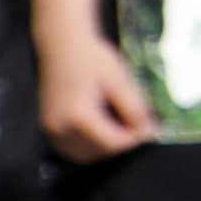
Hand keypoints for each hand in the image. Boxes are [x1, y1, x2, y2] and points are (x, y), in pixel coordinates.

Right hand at [35, 24, 153, 164]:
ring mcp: (51, 130)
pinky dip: (92, 145)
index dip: (136, 139)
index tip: (151, 128)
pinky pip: (74, 149)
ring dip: (107, 147)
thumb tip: (148, 132)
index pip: (113, 143)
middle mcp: (59, 127)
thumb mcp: (119, 81)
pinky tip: (104, 128)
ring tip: (122, 125)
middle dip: (123, 143)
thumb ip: (134, 109)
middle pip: (100, 152)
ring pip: (87, 155)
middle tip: (138, 125)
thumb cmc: (91, 57)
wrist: (62, 44)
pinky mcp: (49, 128)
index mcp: (77, 116)